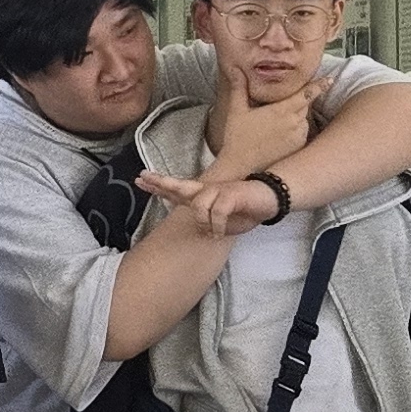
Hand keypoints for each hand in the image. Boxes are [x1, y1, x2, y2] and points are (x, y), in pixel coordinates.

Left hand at [138, 169, 279, 237]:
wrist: (269, 199)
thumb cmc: (245, 210)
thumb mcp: (221, 220)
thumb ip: (206, 221)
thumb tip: (196, 228)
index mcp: (203, 195)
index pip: (176, 189)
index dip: (158, 184)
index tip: (141, 179)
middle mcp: (207, 190)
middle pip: (179, 186)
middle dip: (161, 182)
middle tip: (144, 177)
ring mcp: (219, 190)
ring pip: (198, 204)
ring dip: (203, 222)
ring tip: (212, 233)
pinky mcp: (231, 194)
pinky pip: (216, 211)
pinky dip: (216, 226)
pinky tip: (220, 233)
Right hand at [207, 63, 315, 177]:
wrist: (240, 168)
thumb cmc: (237, 139)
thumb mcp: (235, 111)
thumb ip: (238, 88)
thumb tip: (235, 68)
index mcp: (281, 110)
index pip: (307, 94)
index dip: (319, 85)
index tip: (330, 79)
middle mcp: (294, 122)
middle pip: (304, 105)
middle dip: (298, 102)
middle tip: (282, 106)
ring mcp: (298, 137)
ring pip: (303, 119)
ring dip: (295, 117)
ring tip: (274, 125)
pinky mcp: (298, 148)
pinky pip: (302, 134)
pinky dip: (295, 131)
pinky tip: (277, 137)